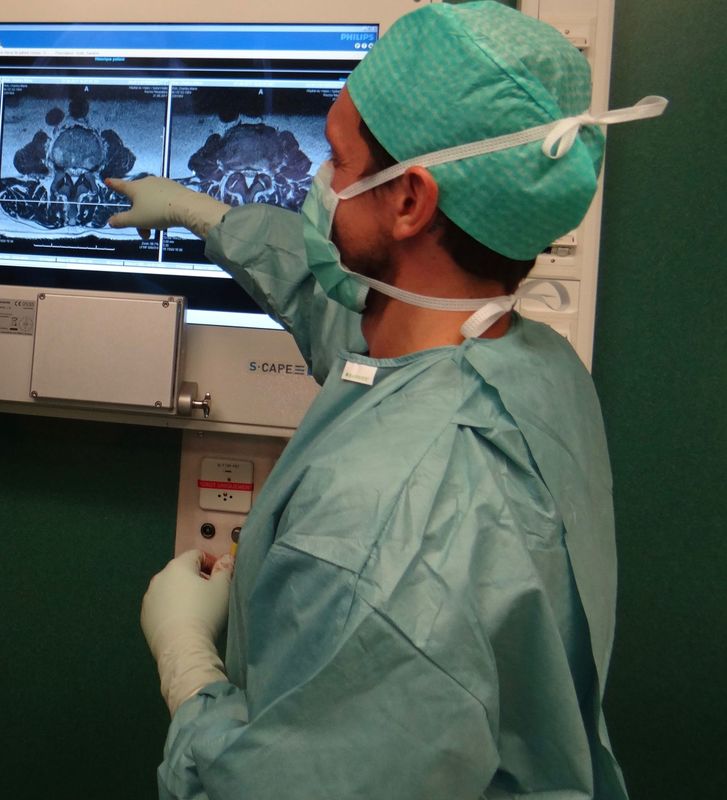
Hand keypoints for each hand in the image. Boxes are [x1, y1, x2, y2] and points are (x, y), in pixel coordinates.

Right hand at [106, 176, 229, 239]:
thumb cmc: (157, 212)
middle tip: (144, 233)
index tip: (107, 180)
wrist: (186, 207)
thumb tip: (111, 221)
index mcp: (135, 188)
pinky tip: (168, 218)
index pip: (120, 185)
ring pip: (151, 201)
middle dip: (138, 217)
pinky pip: (163, 199)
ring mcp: (162, 184)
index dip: (113, 184)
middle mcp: (147, 182)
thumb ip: (121, 221)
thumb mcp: (136, 220)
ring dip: (151, 216)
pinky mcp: (175, 188)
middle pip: (138, 200)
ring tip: (158, 229)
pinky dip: (162, 209)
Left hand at [141, 549, 234, 713]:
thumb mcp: (222, 588)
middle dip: (196, 579)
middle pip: (182, 571)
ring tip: (196, 611)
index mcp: (178, 566)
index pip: (197, 554)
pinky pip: (161, 606)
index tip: (220, 578)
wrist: (182, 647)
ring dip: (182, 594)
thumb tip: (226, 558)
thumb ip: (225, 568)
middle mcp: (159, 577)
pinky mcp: (144, 617)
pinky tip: (182, 623)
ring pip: (170, 589)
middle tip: (210, 595)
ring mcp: (149, 598)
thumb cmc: (205, 612)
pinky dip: (171, 609)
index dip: (211, 563)